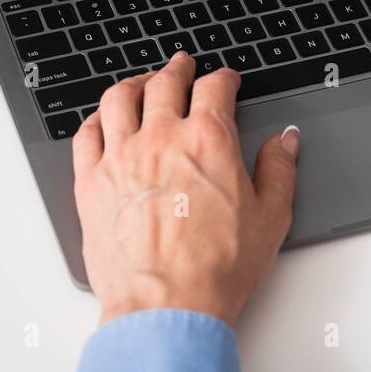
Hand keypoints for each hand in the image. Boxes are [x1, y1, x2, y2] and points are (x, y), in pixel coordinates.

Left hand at [72, 52, 299, 326]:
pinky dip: (96, 119)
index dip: (224, 78)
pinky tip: (103, 120)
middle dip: (177, 68)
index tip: (226, 79)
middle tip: (182, 65)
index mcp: (207, 140)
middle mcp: (160, 139)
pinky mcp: (91, 183)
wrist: (166, 306)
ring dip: (133, 83)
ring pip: (118, 99)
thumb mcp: (270, 218)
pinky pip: (86, 135)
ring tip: (141, 82)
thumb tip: (284, 142)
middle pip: (164, 83)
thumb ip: (278, 171)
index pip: (215, 89)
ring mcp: (120, 158)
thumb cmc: (216, 269)